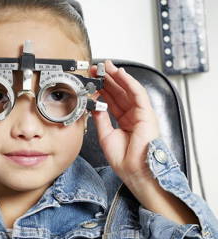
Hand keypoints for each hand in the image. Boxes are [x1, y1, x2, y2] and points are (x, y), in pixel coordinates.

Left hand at [89, 60, 160, 183]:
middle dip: (108, 79)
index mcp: (124, 121)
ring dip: (117, 76)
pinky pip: (137, 93)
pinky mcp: (147, 113)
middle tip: (97, 68)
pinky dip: (129, 82)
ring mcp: (141, 114)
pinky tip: (120, 73)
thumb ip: (100, 118)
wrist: (134, 170)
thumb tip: (94, 105)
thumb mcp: (105, 134)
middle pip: (120, 92)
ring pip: (128, 90)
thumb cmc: (123, 159)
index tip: (93, 80)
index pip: (112, 100)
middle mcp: (133, 115)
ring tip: (106, 66)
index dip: (102, 89)